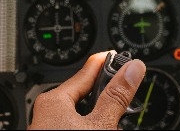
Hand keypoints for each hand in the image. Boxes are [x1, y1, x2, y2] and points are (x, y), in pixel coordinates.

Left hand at [28, 51, 146, 128]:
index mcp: (54, 100)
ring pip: (82, 116)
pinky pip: (76, 127)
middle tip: (127, 103)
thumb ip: (116, 98)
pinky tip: (103, 129)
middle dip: (108, 101)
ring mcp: (49, 128)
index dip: (109, 63)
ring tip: (115, 125)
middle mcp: (47, 113)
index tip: (124, 57)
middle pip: (86, 96)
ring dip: (102, 119)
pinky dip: (92, 127)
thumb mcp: (99, 125)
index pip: (87, 71)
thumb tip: (133, 69)